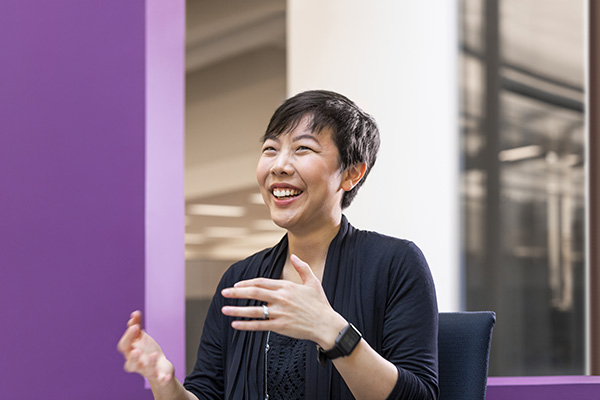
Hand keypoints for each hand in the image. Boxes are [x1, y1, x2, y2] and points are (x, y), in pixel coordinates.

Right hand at [117, 310, 173, 385]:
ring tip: (154, 355)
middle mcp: (137, 364)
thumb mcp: (141, 338)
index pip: (124, 346)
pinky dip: (163, 379)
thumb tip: (134, 314)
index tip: (135, 326)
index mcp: (130, 353)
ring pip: (145, 371)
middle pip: (129, 365)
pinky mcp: (159, 377)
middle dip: (133, 358)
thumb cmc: (147, 350)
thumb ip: (136, 325)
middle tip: (137, 350)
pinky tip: (167, 376)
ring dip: (149, 364)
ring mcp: (147, 371)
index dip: (128, 337)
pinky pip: (160, 380)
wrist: (160, 366)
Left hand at [221, 254, 346, 347]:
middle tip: (224, 293)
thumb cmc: (320, 304)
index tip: (237, 285)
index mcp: (287, 286)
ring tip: (224, 309)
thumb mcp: (313, 282)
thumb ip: (302, 268)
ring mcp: (280, 312)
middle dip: (236, 292)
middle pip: (254, 292)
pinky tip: (235, 325)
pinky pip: (259, 325)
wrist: (326, 325)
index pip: (262, 282)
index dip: (247, 283)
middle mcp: (281, 298)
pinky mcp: (280, 326)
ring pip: (254, 310)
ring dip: (237, 310)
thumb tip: (294, 256)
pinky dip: (246, 325)